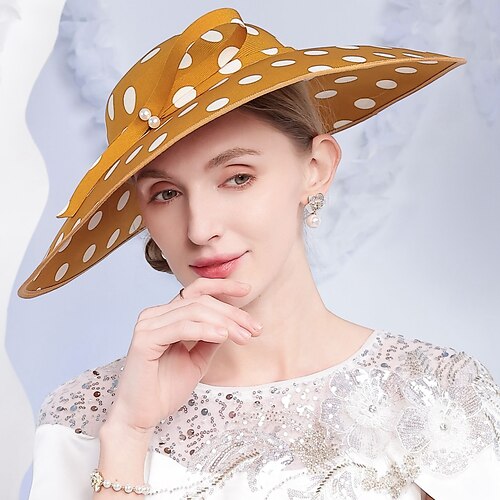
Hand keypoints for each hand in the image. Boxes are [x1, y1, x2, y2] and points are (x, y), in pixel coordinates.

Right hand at [104, 278, 261, 434]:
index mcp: (166, 316)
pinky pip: (182, 327)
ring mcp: (148, 324)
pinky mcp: (145, 339)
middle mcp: (155, 315)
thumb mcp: (198, 359)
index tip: (247, 290)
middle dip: (232, 313)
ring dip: (225, 322)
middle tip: (255, 328)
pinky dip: (206, 329)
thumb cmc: (165, 389)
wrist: (142, 416)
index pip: (196, 290)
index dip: (222, 286)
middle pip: (201, 302)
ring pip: (195, 311)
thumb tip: (232, 324)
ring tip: (244, 336)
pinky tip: (223, 336)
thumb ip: (210, 338)